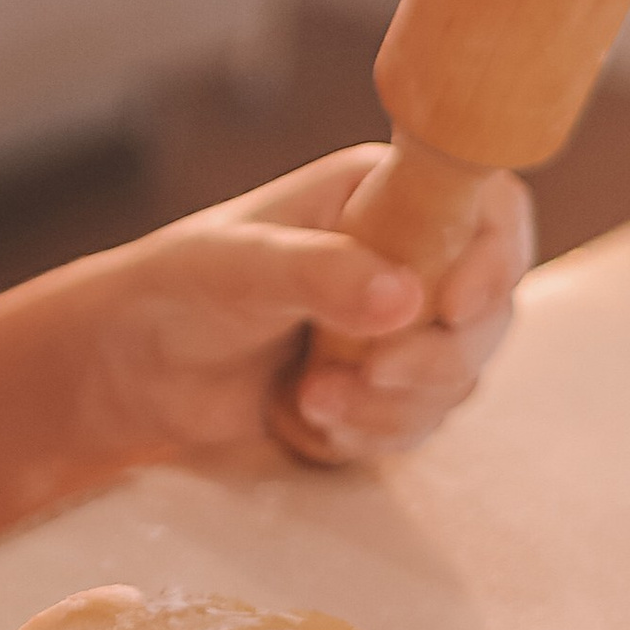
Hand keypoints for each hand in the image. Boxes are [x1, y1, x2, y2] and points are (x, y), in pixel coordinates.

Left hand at [79, 146, 533, 469]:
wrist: (132, 366)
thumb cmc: (178, 288)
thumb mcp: (238, 266)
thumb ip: (319, 273)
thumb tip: (405, 297)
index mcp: (383, 198)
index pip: (488, 210)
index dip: (496, 256)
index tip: (458, 305)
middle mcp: (407, 258)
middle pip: (488, 310)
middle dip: (438, 355)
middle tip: (375, 372)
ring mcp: (398, 329)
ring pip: (457, 376)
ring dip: (394, 402)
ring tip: (312, 397)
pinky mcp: (380, 390)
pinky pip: (416, 422)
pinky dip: (370, 431)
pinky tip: (308, 418)